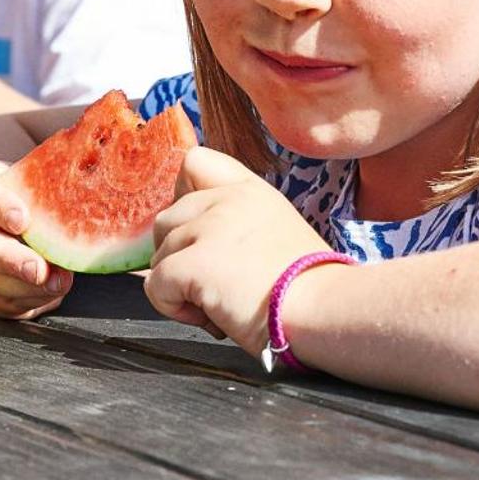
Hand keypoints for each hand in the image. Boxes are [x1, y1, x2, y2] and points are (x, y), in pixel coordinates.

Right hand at [0, 159, 72, 318]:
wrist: (22, 212)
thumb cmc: (29, 188)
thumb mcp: (34, 171)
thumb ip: (51, 172)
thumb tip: (89, 167)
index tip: (23, 219)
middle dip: (10, 260)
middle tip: (39, 269)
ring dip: (25, 287)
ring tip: (59, 283)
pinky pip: (2, 301)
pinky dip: (30, 300)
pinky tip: (54, 291)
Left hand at [145, 148, 330, 352]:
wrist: (323, 310)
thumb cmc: (309, 289)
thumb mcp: (279, 232)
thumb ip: (240, 226)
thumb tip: (205, 248)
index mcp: (250, 191)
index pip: (195, 161)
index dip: (182, 196)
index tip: (200, 233)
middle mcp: (226, 200)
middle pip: (166, 217)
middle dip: (178, 254)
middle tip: (212, 283)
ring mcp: (208, 228)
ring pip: (158, 254)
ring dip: (178, 285)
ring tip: (217, 304)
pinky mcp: (194, 262)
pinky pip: (155, 285)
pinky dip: (172, 307)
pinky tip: (209, 317)